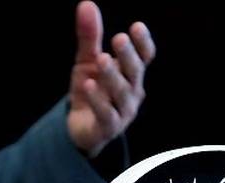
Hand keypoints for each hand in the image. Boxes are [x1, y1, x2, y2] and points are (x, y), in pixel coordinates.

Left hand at [66, 1, 154, 157]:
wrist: (80, 129)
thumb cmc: (91, 90)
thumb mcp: (87, 61)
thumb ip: (90, 37)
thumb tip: (86, 4)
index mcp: (131, 73)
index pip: (144, 57)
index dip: (143, 43)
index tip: (136, 27)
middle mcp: (132, 91)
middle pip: (134, 72)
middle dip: (128, 56)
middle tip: (119, 38)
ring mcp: (122, 111)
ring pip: (121, 93)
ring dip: (112, 76)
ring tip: (102, 59)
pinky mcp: (108, 127)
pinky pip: (106, 114)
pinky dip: (98, 100)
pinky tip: (88, 85)